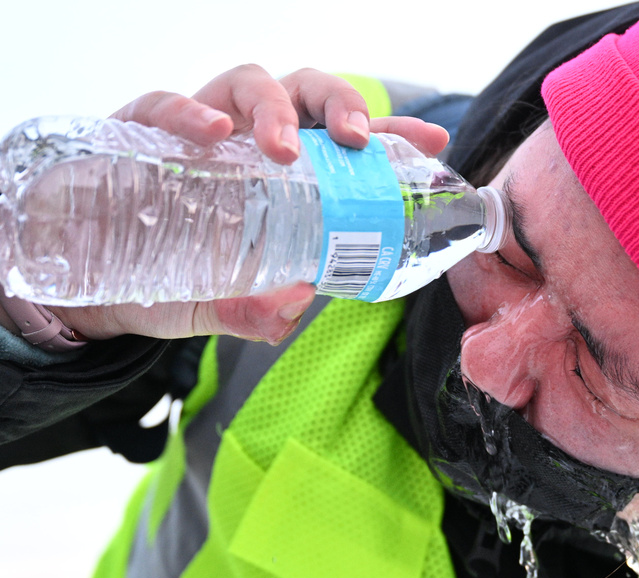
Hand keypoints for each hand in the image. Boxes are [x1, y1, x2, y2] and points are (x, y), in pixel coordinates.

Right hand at [49, 66, 450, 343]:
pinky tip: (213, 133)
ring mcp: (202, 129)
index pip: (344, 145)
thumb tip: (291, 307)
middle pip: (309, 94)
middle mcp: (252, 143)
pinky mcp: (145, 127)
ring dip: (277, 107)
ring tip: (284, 148)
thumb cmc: (168, 278)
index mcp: (286, 177)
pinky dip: (191, 111)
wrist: (85, 278)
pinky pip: (168, 102)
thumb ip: (253, 311)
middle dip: (341, 107)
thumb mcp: (218, 305)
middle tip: (354, 142)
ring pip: (252, 83)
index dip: (389, 138)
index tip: (429, 143)